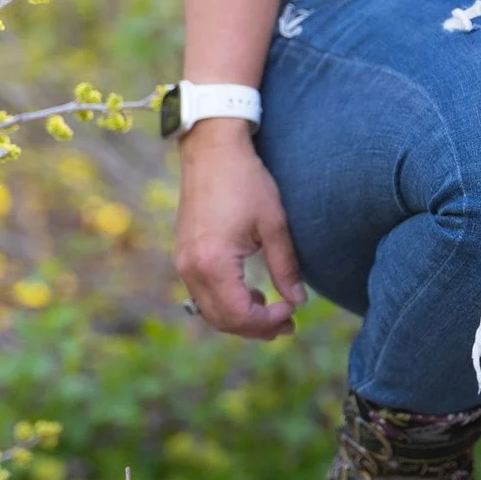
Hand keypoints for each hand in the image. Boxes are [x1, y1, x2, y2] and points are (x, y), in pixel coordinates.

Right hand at [174, 120, 308, 339]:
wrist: (212, 150)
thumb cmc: (246, 182)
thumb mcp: (274, 225)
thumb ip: (286, 268)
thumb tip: (298, 302)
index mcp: (213, 263)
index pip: (239, 315)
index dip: (267, 322)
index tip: (293, 311)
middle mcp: (191, 269)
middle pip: (221, 320)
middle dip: (255, 329)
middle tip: (287, 325)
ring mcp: (182, 263)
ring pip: (209, 311)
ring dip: (240, 318)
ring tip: (272, 312)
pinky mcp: (182, 255)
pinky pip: (202, 294)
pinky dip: (226, 302)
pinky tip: (250, 294)